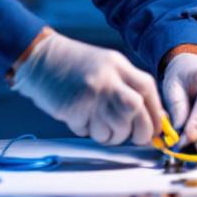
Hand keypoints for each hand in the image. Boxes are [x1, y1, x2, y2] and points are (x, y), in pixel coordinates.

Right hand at [10, 31, 165, 145]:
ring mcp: (91, 95)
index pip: (147, 91)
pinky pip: (90, 133)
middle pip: (136, 113)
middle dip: (140, 133)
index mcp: (118, 65)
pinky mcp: (74, 110)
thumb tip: (150, 116)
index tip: (155, 129)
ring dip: (111, 136)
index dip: (156, 114)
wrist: (39, 58)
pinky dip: (88, 131)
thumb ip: (128, 86)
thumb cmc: (74, 64)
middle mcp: (108, 79)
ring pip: (115, 130)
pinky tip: (80, 117)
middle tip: (134, 137)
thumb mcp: (106, 65)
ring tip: (99, 124)